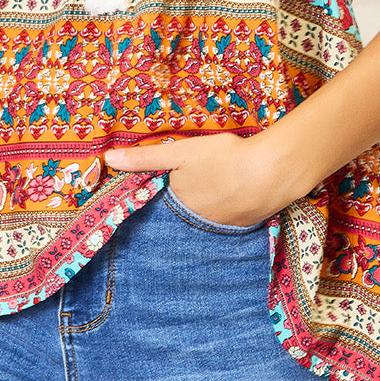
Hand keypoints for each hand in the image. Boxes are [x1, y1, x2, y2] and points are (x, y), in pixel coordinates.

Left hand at [104, 132, 296, 227]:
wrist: (272, 172)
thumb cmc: (224, 158)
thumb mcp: (180, 152)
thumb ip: (145, 157)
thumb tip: (108, 158)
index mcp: (178, 206)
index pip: (158, 210)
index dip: (156, 202)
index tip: (152, 198)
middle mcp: (197, 224)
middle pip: (182, 217)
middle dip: (180, 209)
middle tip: (187, 193)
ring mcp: (222, 227)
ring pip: (205, 221)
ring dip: (204, 211)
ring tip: (208, 195)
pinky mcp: (244, 225)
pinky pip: (227, 222)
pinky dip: (225, 212)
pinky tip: (232, 199)